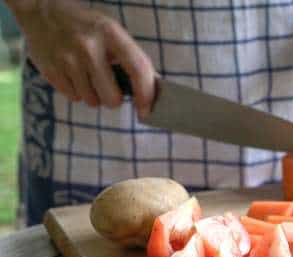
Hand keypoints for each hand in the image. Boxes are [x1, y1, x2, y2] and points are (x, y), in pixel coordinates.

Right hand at [9, 0, 154, 115]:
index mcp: (111, 34)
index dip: (145, 94)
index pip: (137, 69)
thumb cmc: (88, 27)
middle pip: (112, 98)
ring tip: (89, 76)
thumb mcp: (113, 33)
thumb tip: (153, 90)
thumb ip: (132, 59)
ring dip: (94, 95)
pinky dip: (77, 92)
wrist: (44, 13)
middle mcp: (89, 47)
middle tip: (110, 87)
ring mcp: (67, 59)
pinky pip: (73, 98)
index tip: (146, 111)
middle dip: (114, 99)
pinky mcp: (51, 70)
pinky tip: (74, 74)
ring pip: (92, 101)